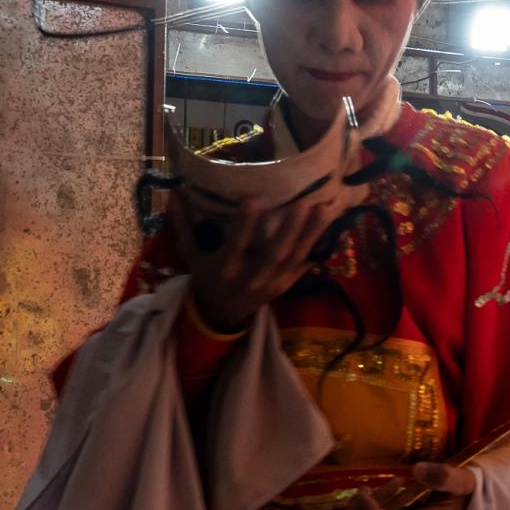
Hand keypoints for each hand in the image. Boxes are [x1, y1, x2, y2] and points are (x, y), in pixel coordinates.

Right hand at [170, 193, 342, 333]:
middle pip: (273, 253)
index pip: (236, 246)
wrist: (221, 316)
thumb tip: (174, 193)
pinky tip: (336, 231)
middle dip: (289, 229)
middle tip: (304, 201)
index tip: (254, 198)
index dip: (245, 225)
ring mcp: (272, 284)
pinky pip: (305, 267)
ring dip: (311, 234)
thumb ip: (182, 227)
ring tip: (326, 208)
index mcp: (225, 269)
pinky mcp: (286, 286)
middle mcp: (251, 278)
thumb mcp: (191, 256)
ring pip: (294, 258)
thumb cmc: (206, 279)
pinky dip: (320, 249)